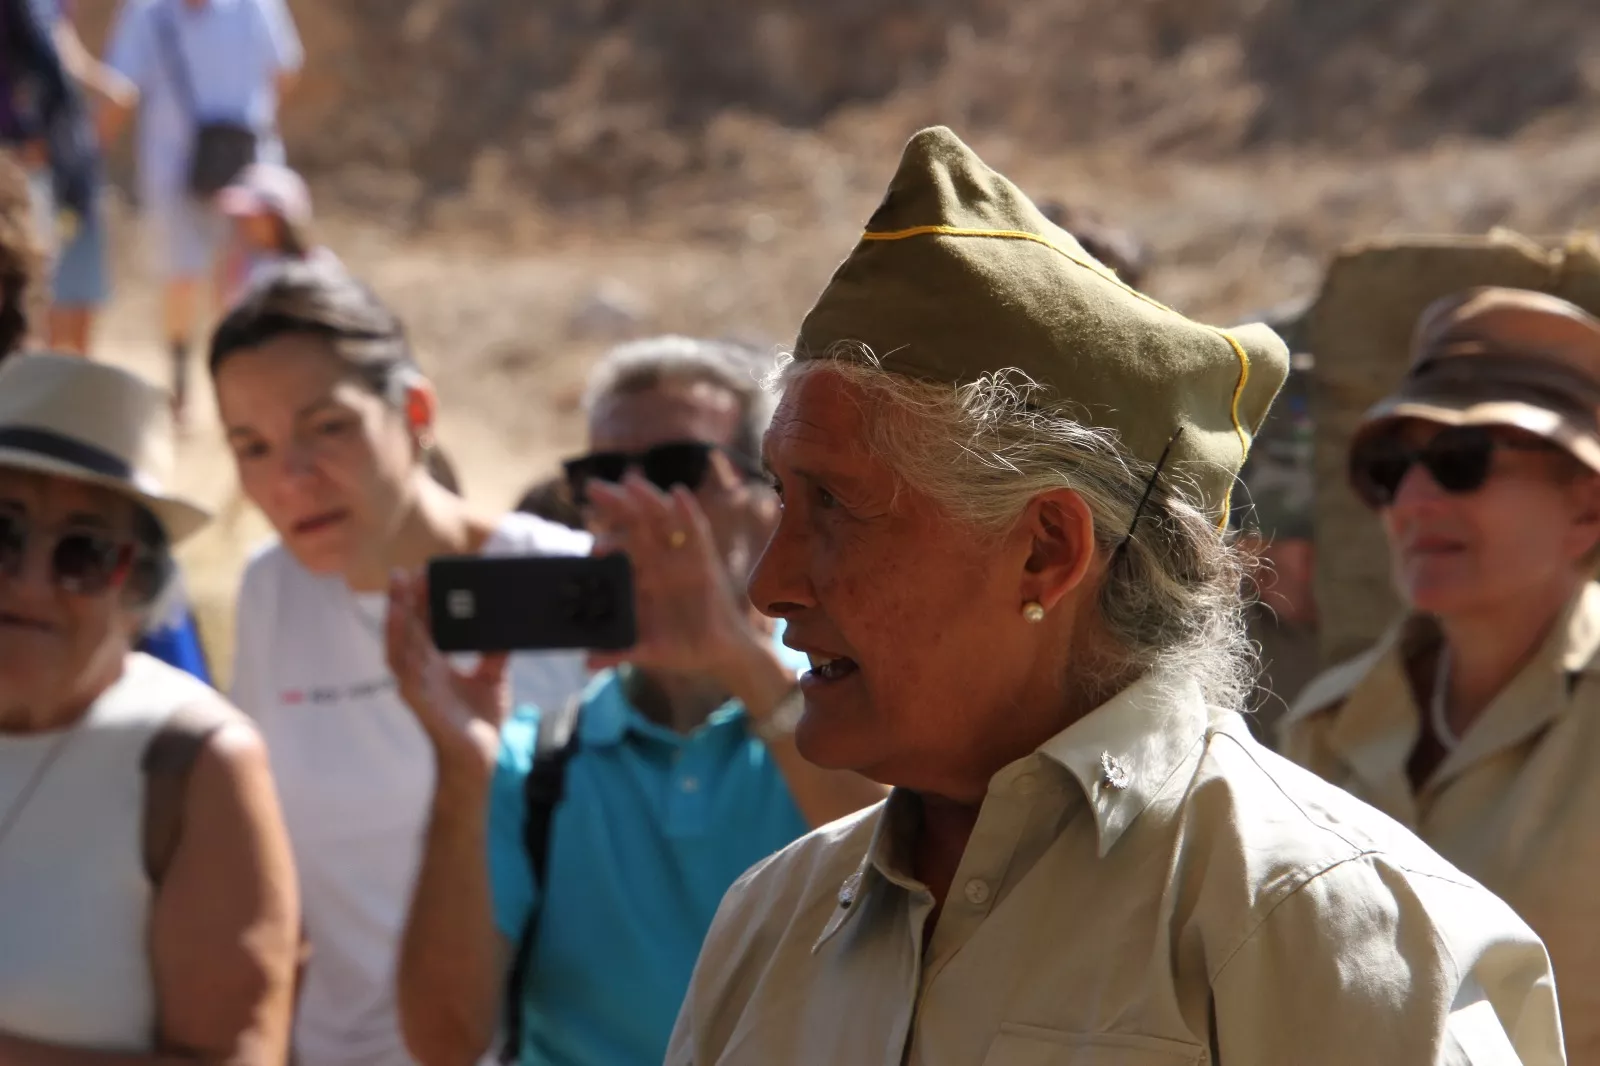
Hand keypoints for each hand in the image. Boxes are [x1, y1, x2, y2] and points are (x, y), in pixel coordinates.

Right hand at [384, 570, 509, 776]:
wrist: (485, 759)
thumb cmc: (482, 721)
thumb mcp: (493, 677)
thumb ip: (496, 651)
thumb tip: (509, 626)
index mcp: (435, 665)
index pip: (422, 626)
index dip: (420, 602)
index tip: (424, 575)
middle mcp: (421, 673)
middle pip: (406, 630)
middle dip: (402, 601)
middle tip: (405, 572)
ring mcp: (417, 686)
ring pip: (399, 645)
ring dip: (396, 617)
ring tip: (398, 590)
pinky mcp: (420, 701)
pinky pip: (405, 671)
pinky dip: (402, 648)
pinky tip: (402, 630)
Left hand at [584, 472, 765, 680]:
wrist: (719, 653)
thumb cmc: (680, 648)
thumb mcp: (647, 650)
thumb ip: (618, 652)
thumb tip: (587, 662)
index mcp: (639, 580)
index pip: (616, 550)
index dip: (602, 542)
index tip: (591, 547)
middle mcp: (656, 562)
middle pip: (633, 525)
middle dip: (614, 504)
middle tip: (593, 487)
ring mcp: (680, 557)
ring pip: (660, 520)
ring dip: (647, 499)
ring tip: (631, 482)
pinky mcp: (704, 558)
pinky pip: (695, 531)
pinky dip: (687, 512)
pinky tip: (677, 493)